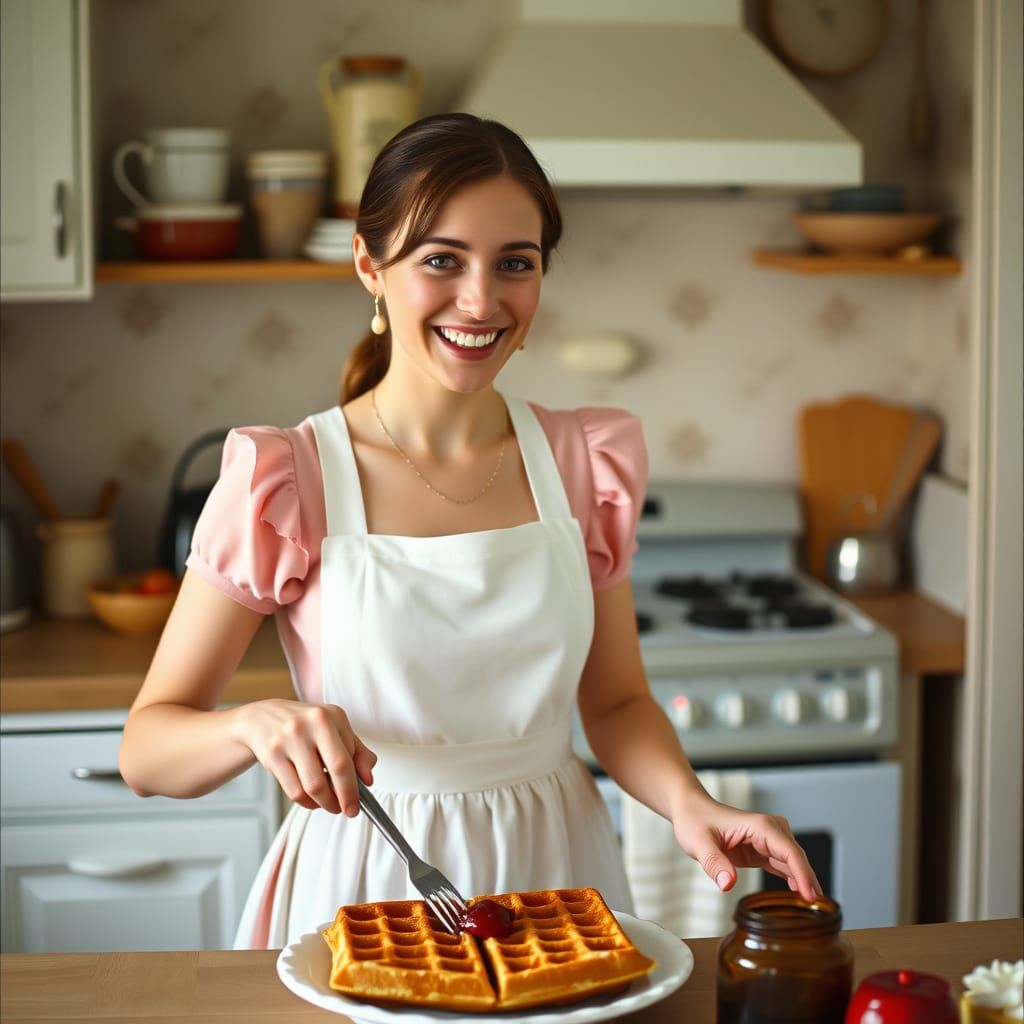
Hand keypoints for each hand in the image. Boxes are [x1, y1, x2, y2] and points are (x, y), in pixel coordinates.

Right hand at [231, 699, 376, 815]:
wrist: (262, 717)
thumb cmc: (306, 726)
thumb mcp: (335, 729)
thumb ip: (358, 752)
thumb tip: (368, 779)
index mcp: (331, 716)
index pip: (347, 760)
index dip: (354, 788)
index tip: (357, 805)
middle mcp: (310, 724)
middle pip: (332, 772)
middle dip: (342, 798)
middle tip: (345, 810)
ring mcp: (288, 738)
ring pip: (312, 786)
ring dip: (324, 803)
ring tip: (328, 803)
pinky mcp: (271, 754)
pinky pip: (293, 791)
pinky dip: (306, 802)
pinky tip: (311, 798)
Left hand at [671, 792, 821, 901]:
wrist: (690, 810)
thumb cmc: (695, 820)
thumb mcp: (699, 842)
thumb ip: (714, 863)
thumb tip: (728, 884)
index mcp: (760, 826)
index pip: (790, 851)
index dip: (803, 873)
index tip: (812, 895)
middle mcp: (768, 830)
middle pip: (796, 857)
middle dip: (809, 880)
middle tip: (819, 909)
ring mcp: (767, 840)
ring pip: (792, 862)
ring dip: (804, 881)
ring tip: (815, 907)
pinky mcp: (761, 850)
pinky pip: (783, 865)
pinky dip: (793, 878)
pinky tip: (800, 894)